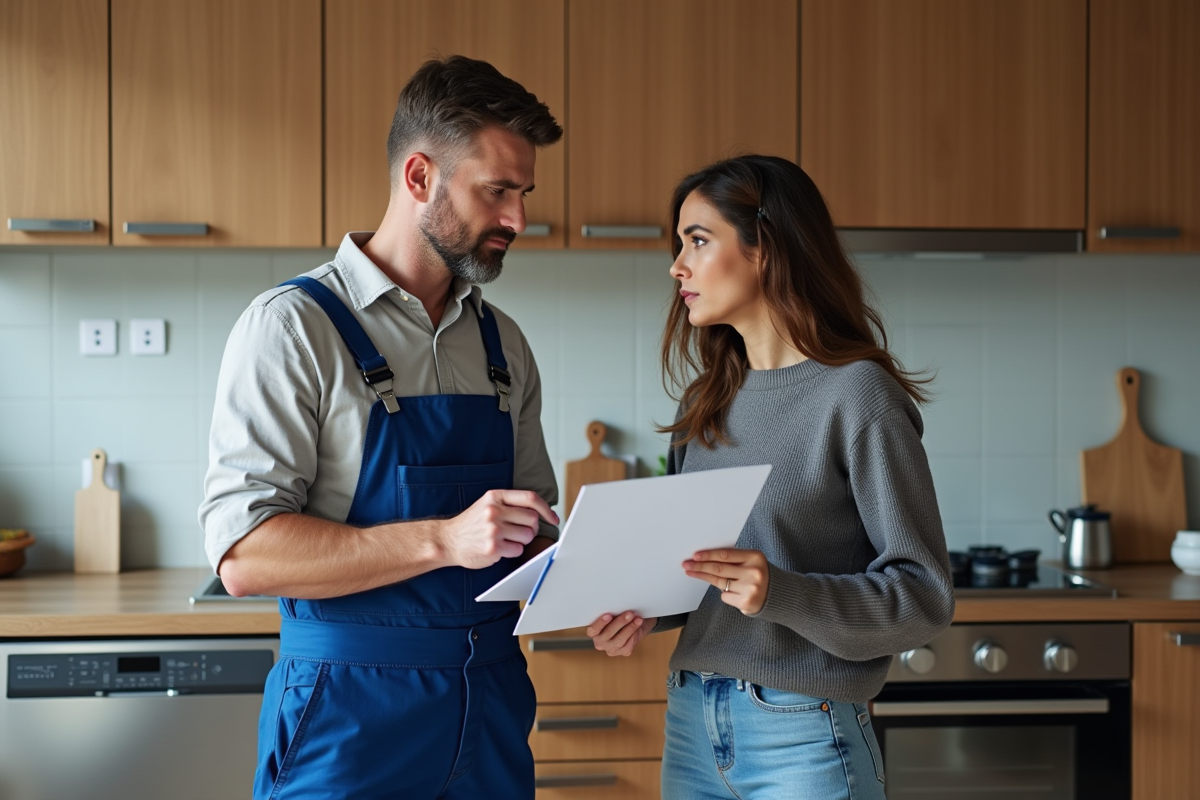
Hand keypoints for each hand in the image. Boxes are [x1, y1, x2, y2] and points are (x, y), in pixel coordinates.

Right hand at [439, 490, 557, 569]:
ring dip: (522, 541)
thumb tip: (542, 512)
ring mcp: (493, 529)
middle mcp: (494, 510)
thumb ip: (510, 504)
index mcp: (495, 496)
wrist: (448, 540)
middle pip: (533, 519)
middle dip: (532, 528)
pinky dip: (513, 551)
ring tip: (508, 540)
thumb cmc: (472, 523)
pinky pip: (518, 550)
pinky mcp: (493, 547)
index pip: (530, 498)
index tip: (553, 518)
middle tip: (522, 532)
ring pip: (528, 535)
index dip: (546, 509)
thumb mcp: (487, 504)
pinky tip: (501, 549)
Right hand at [586, 612, 656, 656]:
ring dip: (630, 628)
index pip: (593, 630)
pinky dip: (635, 633)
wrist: (632, 622)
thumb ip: (612, 612)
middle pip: (608, 634)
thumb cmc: (619, 614)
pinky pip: (629, 644)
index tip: (609, 615)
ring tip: (638, 619)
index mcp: (593, 632)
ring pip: (620, 640)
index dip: (600, 623)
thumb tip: (618, 607)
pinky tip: (638, 625)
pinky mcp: (623, 652)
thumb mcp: (613, 612)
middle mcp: (600, 643)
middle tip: (629, 614)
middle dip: (620, 623)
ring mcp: (611, 649)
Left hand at [684, 548, 769, 614]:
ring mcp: (750, 588)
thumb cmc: (758, 574)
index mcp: (755, 557)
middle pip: (719, 568)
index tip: (695, 555)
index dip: (708, 555)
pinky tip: (732, 592)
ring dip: (705, 577)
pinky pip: (725, 596)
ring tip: (692, 573)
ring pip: (720, 583)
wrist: (777, 595)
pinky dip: (725, 593)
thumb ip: (733, 559)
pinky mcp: (746, 602)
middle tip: (686, 565)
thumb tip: (704, 557)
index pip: (726, 554)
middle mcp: (754, 572)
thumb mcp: (751, 561)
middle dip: (700, 566)